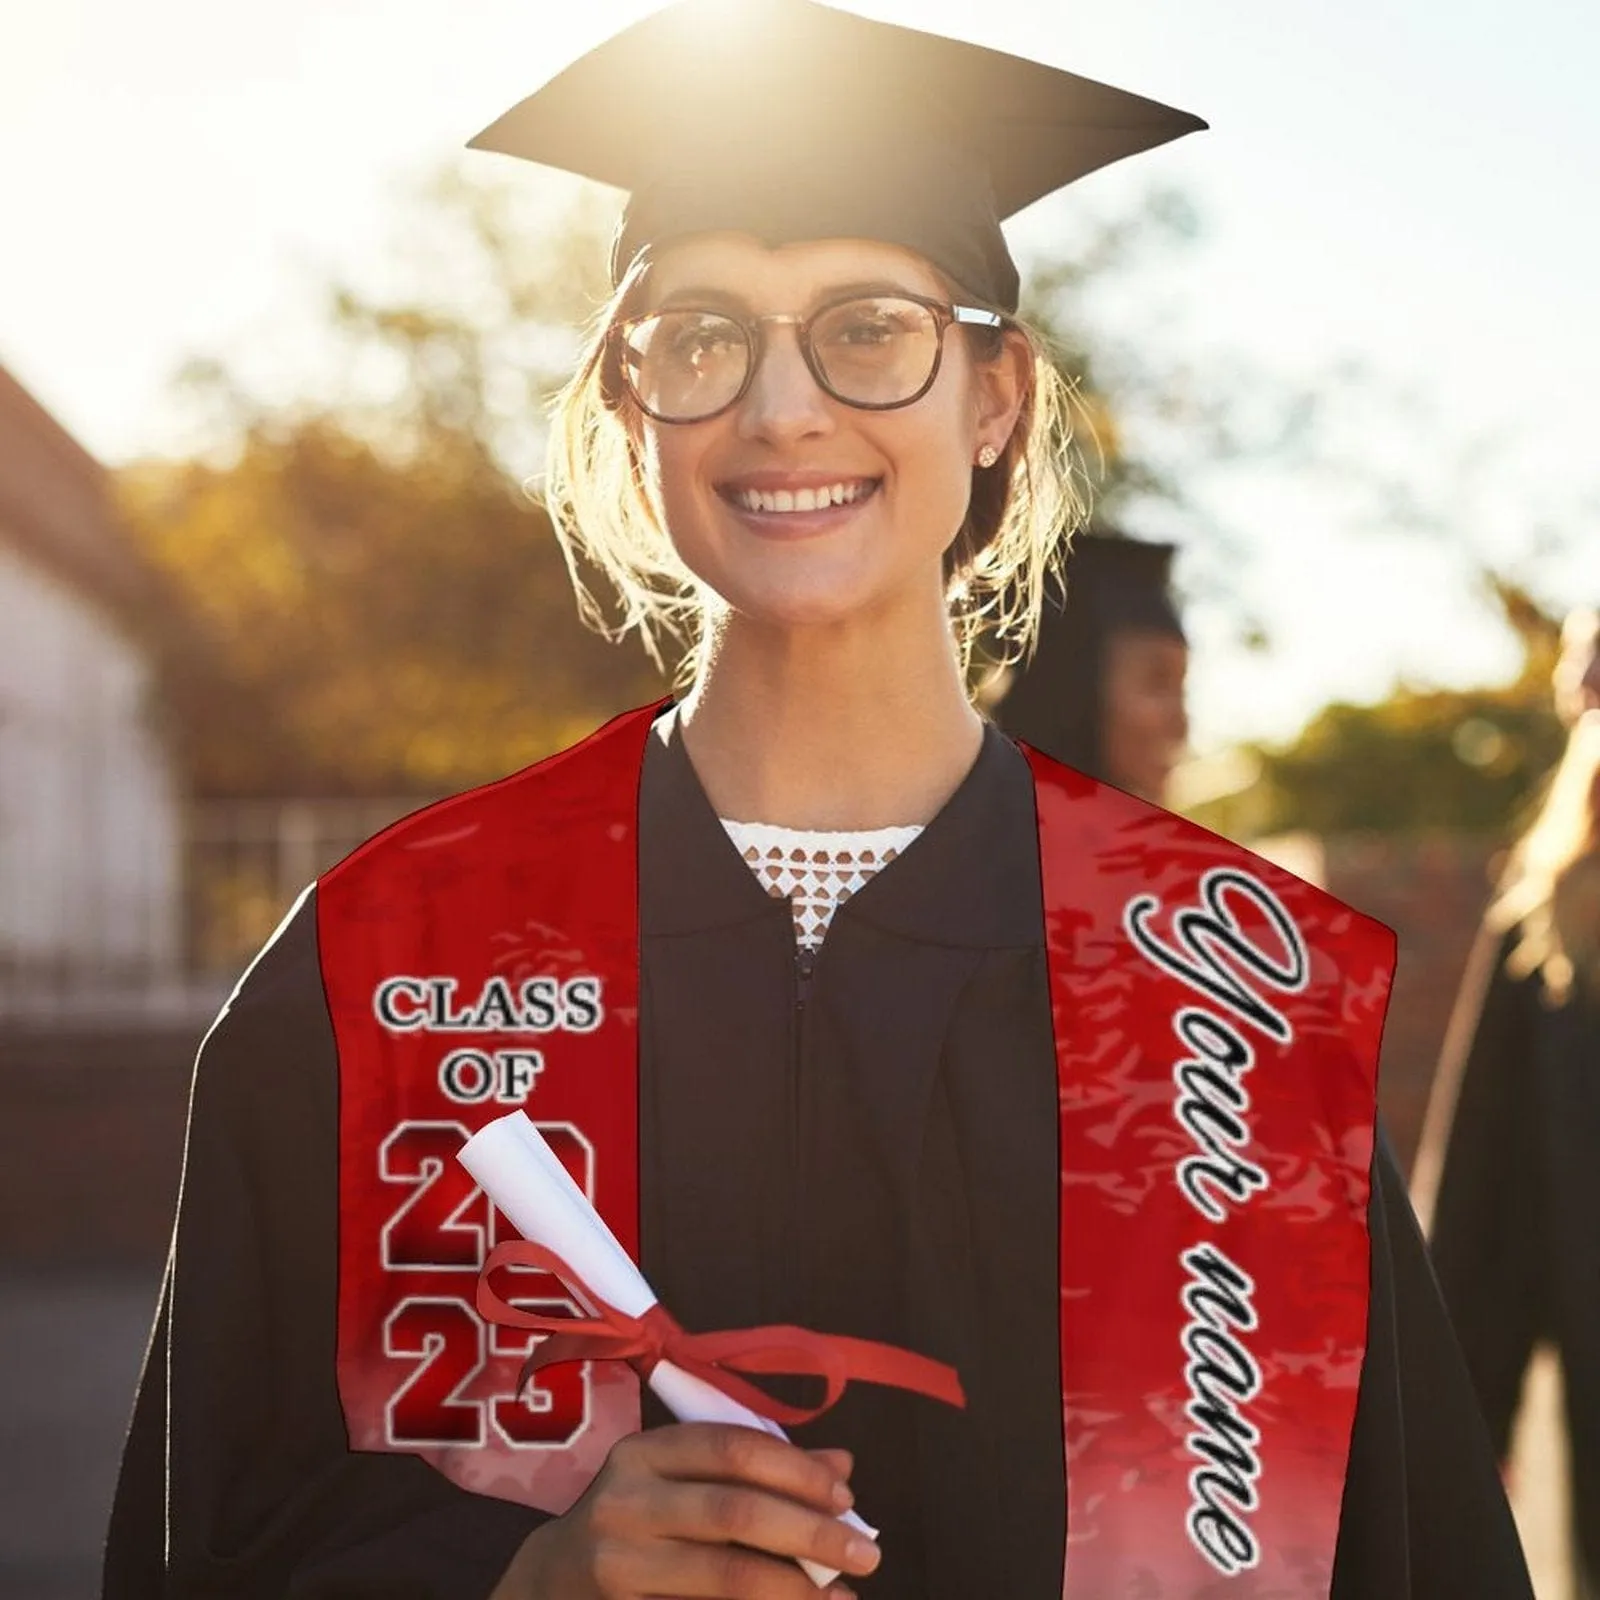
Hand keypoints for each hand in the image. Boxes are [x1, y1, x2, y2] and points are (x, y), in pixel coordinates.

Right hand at [491, 1423, 877, 1598]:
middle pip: (735, 1512)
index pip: (733, 1447)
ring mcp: (619, 1564)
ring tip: (841, 1598)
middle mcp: (626, 1501)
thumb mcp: (680, 1479)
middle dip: (810, 1533)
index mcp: (644, 1453)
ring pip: (724, 1576)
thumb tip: (842, 1465)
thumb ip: (755, 1468)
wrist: (550, 1585)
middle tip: (866, 1554)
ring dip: (795, 1588)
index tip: (846, 1496)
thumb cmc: (636, 1519)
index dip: (796, 1470)